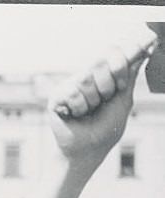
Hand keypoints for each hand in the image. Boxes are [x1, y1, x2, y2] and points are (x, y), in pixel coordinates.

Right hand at [47, 44, 143, 169]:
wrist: (88, 149)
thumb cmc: (106, 128)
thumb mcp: (123, 97)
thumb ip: (129, 74)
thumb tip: (145, 47)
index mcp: (103, 75)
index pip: (114, 52)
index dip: (127, 53)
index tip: (147, 42)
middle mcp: (86, 76)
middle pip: (100, 60)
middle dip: (109, 84)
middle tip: (104, 100)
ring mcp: (70, 85)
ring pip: (85, 79)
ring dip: (92, 101)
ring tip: (87, 112)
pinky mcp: (56, 96)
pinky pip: (72, 93)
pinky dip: (78, 108)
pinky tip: (74, 116)